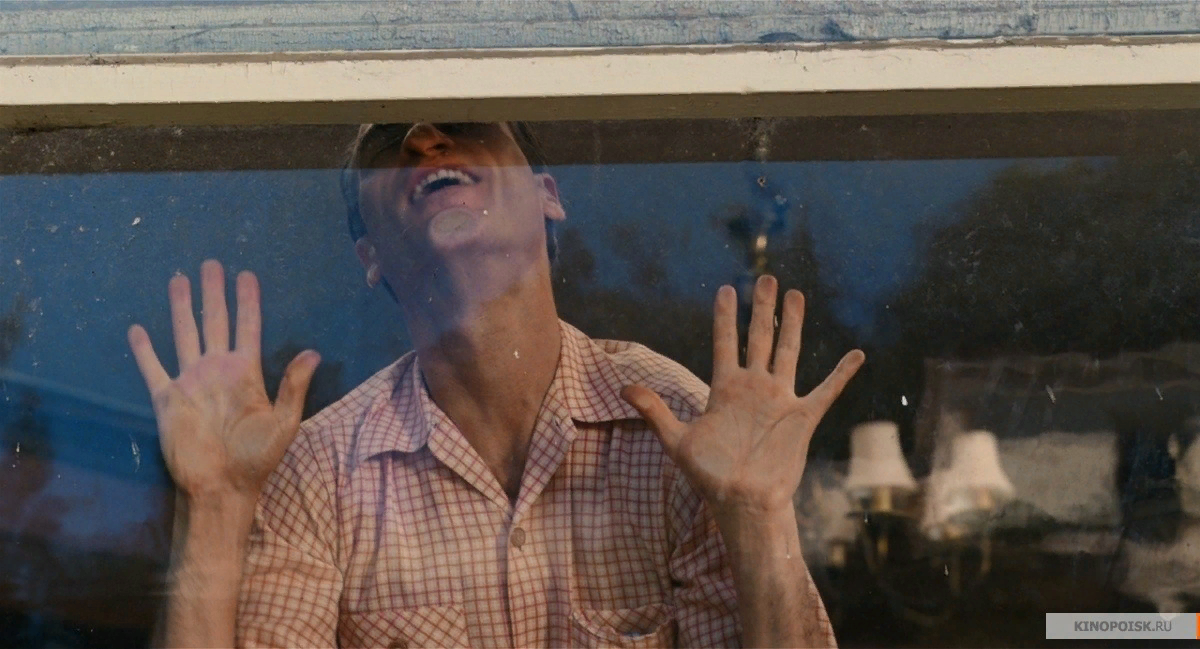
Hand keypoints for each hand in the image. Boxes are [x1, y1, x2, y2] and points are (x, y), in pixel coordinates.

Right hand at [127, 260, 319, 499]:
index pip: (248, 327)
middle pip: (215, 321)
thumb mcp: (283, 422)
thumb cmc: (256, 458)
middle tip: (210, 263)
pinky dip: (144, 350)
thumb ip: (293, 386)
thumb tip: (314, 351)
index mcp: (246, 373)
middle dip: (213, 292)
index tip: (247, 274)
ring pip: (185, 334)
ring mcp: (191, 381)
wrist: (221, 487)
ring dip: (181, 307)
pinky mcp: (167, 398)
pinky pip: (153, 368)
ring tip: (177, 278)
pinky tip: (137, 329)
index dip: (248, 301)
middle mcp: (218, 370)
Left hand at [621, 275, 863, 518]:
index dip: (725, 317)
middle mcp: (753, 388)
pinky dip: (842, 374)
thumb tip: (622, 388)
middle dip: (762, 308)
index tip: (726, 289)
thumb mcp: (676, 440)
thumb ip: (655, 410)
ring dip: (792, 324)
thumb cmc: (709, 475)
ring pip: (788, 352)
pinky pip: (825, 391)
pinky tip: (856, 354)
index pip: (725, 343)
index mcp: (724, 389)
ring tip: (796, 295)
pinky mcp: (801, 418)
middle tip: (765, 278)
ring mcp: (779, 400)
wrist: (742, 502)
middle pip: (759, 338)